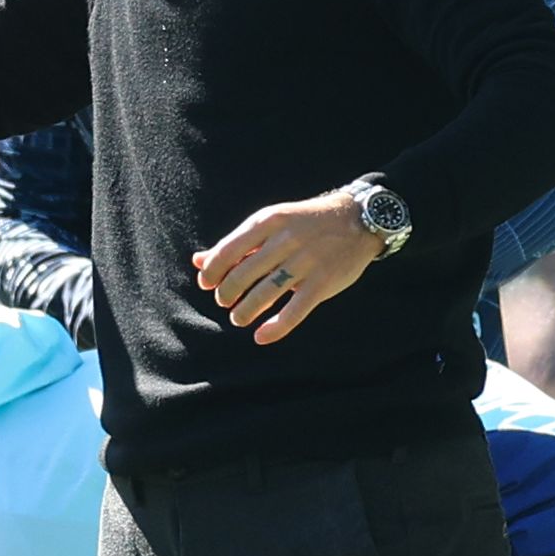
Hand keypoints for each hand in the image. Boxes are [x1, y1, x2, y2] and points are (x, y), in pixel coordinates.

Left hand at [191, 192, 387, 344]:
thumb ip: (236, 244)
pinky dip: (276, 328)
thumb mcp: (270, 223)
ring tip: (239, 318)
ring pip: (266, 293)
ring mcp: (307, 262)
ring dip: (245, 311)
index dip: (212, 272)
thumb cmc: (304, 223)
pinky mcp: (324, 282)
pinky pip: (295, 311)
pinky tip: (261, 336)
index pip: (229, 250)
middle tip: (225, 302)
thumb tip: (197, 261)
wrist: (357, 219)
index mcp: (269, 221)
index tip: (207, 285)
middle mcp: (286, 240)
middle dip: (227, 294)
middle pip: (244, 275)